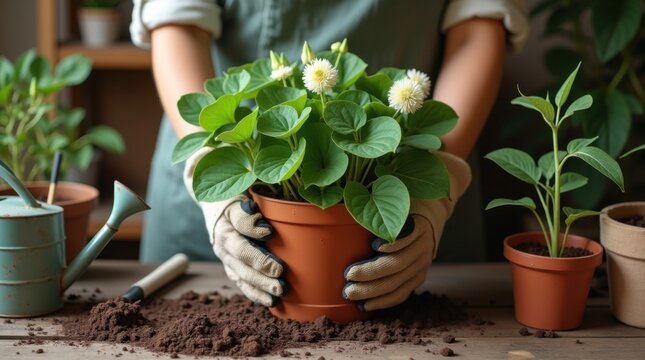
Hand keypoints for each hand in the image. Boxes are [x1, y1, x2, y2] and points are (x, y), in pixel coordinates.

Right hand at [184, 149, 286, 306]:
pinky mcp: (232, 265)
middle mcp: (223, 244)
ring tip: (278, 296)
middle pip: (241, 262)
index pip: (240, 235)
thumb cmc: (233, 193)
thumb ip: (246, 212)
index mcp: (225, 224)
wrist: (213, 198)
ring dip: (259, 288)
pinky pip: (242, 283)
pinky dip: (255, 293)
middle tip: (282, 282)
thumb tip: (263, 228)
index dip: (254, 239)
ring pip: (241, 276)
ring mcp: (226, 257)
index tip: (271, 235)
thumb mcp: (238, 193)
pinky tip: (271, 302)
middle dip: (261, 274)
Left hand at [343, 151, 471, 311]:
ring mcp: (423, 262)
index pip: (408, 234)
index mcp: (419, 221)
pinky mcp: (419, 274)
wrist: (436, 204)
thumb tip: (348, 187)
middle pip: (399, 263)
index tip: (373, 244)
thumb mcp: (398, 185)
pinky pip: (403, 293)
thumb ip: (379, 187)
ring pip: (399, 282)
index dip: (393, 241)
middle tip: (347, 276)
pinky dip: (383, 302)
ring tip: (350, 293)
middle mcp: (424, 244)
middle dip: (371, 273)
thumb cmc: (407, 192)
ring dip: (373, 291)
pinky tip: (365, 307)